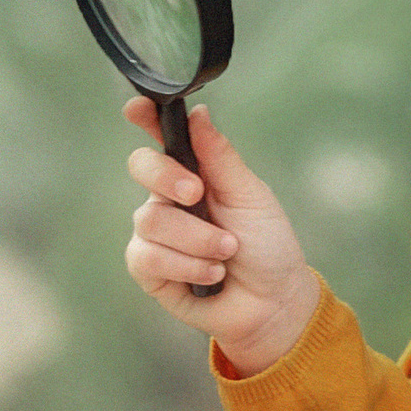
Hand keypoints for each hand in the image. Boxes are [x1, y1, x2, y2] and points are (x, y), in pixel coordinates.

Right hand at [123, 98, 320, 376]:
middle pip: (141, 167)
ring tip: (226, 252)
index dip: (144, 118)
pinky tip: (211, 275)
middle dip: (168, 177)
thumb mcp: (251, 195)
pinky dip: (187, 266)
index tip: (136, 108)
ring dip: (197, 239)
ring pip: (150, 219)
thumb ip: (221, 157)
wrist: (273, 302)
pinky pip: (148, 257)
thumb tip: (198, 112)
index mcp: (195, 172)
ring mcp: (156, 234)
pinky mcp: (150, 270)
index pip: (163, 137)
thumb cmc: (268, 245)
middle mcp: (169, 198)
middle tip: (198, 195)